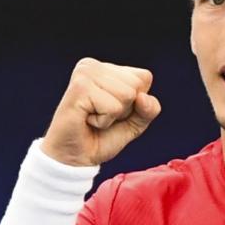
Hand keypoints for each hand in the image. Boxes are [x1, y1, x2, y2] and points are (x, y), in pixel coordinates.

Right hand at [41, 57, 161, 165]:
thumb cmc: (102, 137)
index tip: (112, 110)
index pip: (144, 77)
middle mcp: (94, 66)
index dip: (136, 102)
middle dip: (125, 109)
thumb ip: (149, 109)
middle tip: (101, 116)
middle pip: (136, 86)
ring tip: (93, 117)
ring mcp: (85, 74)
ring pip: (127, 95)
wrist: (75, 158)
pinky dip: (104, 121)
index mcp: (107, 68)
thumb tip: (143, 97)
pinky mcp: (79, 87)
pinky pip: (113, 107)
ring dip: (113, 116)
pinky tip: (86, 119)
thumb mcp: (135, 123)